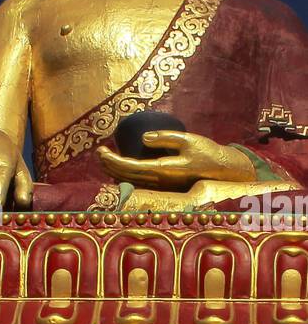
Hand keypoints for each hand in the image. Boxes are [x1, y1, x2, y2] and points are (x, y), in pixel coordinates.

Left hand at [98, 131, 255, 188]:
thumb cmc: (208, 153)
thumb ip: (166, 138)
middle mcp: (159, 181)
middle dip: (109, 165)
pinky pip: (138, 183)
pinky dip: (125, 176)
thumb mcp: (189, 140)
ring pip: (130, 181)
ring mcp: (161, 186)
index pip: (129, 167)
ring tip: (105, 158)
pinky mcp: (164, 185)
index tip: (101, 150)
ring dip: (115, 171)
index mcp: (163, 170)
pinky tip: (119, 168)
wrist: (224, 172)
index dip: (112, 160)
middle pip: (125, 176)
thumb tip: (144, 137)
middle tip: (99, 151)